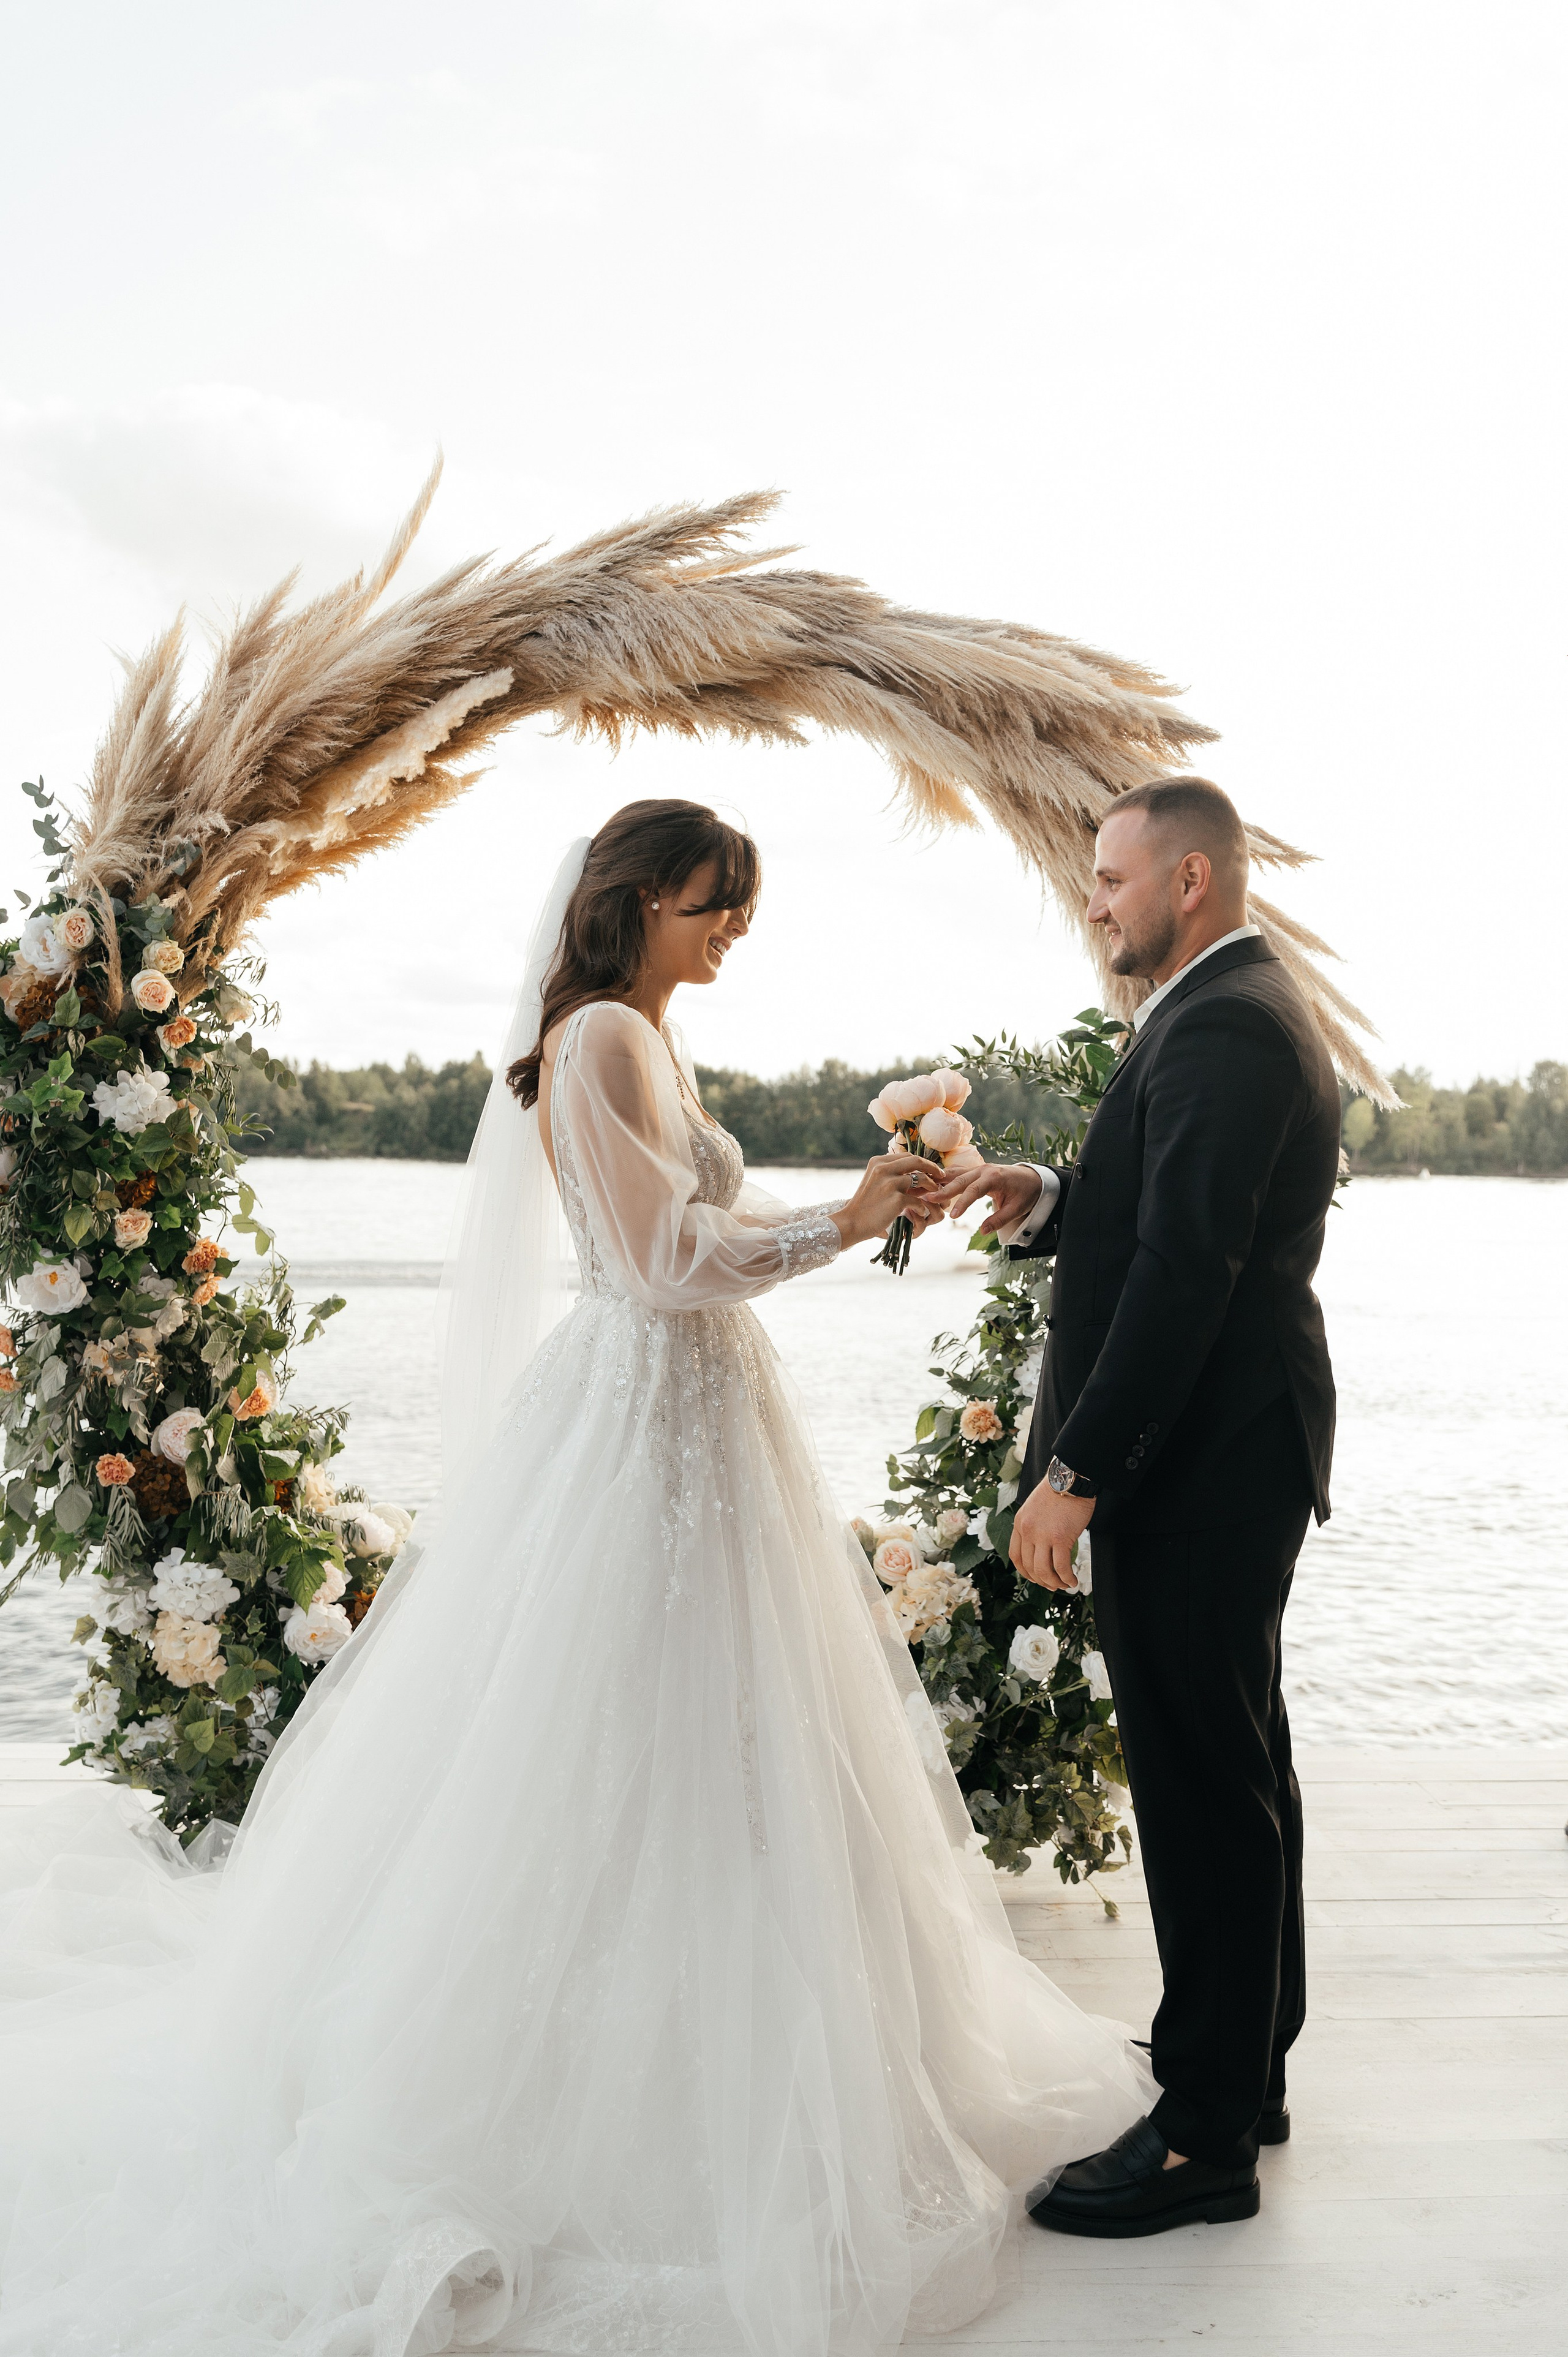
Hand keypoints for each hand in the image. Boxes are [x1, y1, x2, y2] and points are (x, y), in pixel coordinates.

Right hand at [831, 1152, 941, 1250]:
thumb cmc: (866, 1204)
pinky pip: (918, 1201)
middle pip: (917, 1161)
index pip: (907, 1156)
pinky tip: (921, 1212)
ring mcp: (890, 1184)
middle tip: (941, 1176)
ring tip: (934, 1195)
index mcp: (878, 1162)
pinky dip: (922, 1207)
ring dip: (931, 1187)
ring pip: (921, 1179)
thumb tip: (918, 1173)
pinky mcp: (896, 1200)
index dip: (922, 1162)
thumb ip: (892, 1174)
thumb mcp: (875, 1181)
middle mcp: (884, 1169)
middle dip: (932, 1168)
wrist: (852, 1222)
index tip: (931, 1169)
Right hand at [925, 1159, 1042, 1237]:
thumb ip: (999, 1220)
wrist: (1033, 1178)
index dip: (962, 1203)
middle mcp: (983, 1169)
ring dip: (939, 1180)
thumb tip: (983, 1231)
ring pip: (955, 1173)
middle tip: (927, 1198)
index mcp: (994, 1177)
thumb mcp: (1016, 1209)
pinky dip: (944, 1177)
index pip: (974, 1190)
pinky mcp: (975, 1170)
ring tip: (922, 1188)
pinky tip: (931, 1183)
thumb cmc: (1026, 1193)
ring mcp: (978, 1168)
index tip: (952, 1216)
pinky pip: (957, 1172)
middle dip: (943, 1189)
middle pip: (960, 1179)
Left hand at [1009, 1480, 1093, 1589]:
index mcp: (1019, 1524)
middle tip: (1052, 1585)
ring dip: (1054, 1583)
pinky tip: (1072, 1580)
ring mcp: (1043, 1535)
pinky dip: (1066, 1578)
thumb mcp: (1034, 1508)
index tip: (1035, 1577)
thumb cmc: (1057, 1491)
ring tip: (1064, 1585)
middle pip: (1029, 1567)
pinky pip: (1061, 1566)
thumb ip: (1033, 1526)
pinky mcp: (1060, 1538)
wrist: (1070, 1479)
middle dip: (1041, 1581)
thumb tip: (1040, 1547)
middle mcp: (1027, 1531)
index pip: (1016, 1556)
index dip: (1025, 1572)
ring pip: (1044, 1570)